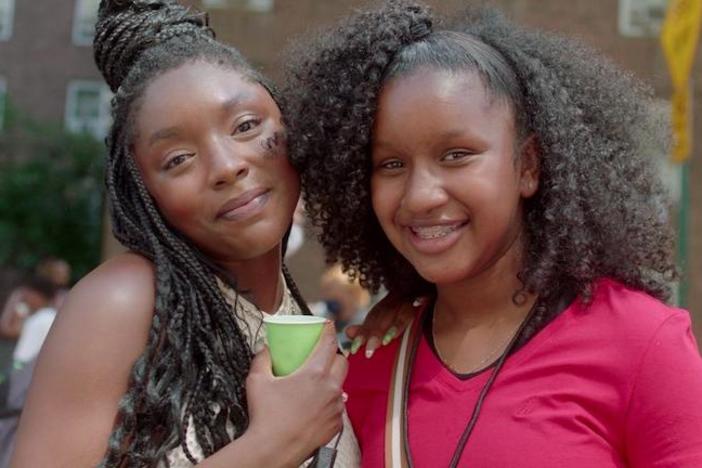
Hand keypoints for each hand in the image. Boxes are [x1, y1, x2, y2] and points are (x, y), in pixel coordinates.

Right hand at [246, 323, 346, 465]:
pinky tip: (315, 406)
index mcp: (314, 373)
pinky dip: (329, 403)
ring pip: (341, 385)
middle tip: (320, 358)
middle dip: (334, 356)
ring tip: (316, 385)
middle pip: (342, 362)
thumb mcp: (257, 381)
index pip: (329, 343)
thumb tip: (265, 348)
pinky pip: (338, 407)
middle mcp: (330, 388)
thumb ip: (262, 359)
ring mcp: (336, 407)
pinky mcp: (336, 424)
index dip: (329, 330)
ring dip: (332, 381)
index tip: (328, 324)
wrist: (273, 449)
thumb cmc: (266, 416)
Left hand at [346, 294, 425, 357]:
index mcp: (390, 301)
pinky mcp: (430, 291)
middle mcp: (400, 296)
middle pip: (386, 313)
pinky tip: (419, 302)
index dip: (364, 332)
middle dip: (376, 332)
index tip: (354, 350)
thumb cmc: (408, 304)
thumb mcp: (387, 314)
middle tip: (368, 352)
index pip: (374, 317)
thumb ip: (369, 325)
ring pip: (404, 308)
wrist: (428, 282)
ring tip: (387, 340)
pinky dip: (422, 298)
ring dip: (396, 323)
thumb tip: (347, 332)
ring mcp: (415, 292)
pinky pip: (427, 294)